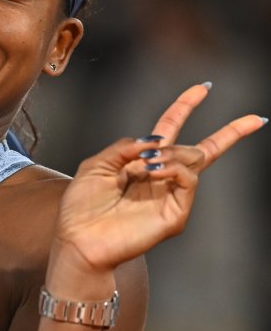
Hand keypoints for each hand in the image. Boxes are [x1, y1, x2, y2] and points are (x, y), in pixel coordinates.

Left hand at [54, 83, 265, 273]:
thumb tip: (154, 140)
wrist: (78, 241)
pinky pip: (188, 180)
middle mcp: (160, 178)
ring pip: (192, 161)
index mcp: (141, 163)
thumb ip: (124, 146)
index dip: (185, 107)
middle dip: (230, 133)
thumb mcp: (96, 165)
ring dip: (170, 154)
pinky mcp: (175, 215)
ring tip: (146, 163)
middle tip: (253, 119)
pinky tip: (151, 171)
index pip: (170, 130)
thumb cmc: (81, 208)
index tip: (202, 88)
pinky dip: (172, 169)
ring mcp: (171, 197)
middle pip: (202, 150)